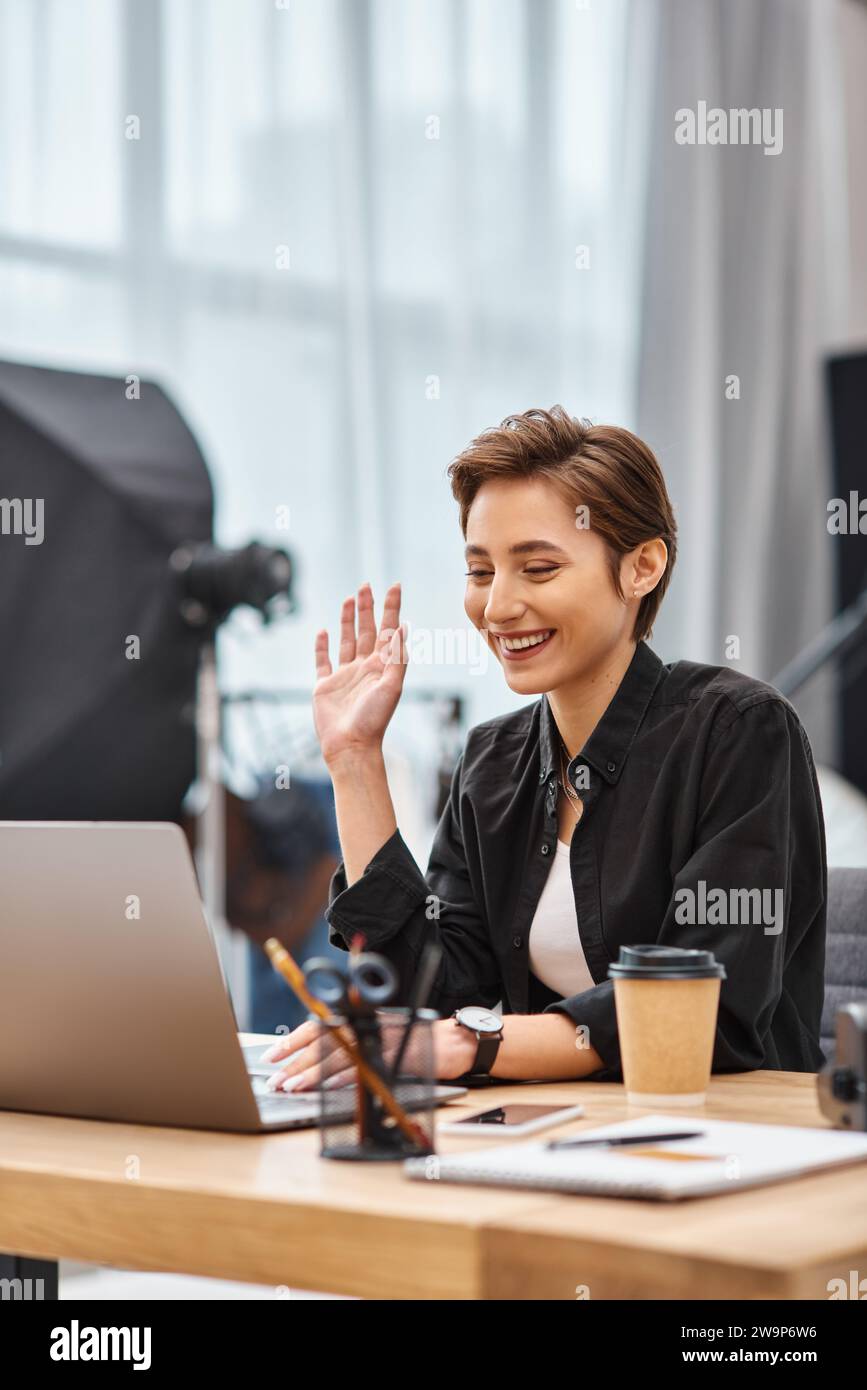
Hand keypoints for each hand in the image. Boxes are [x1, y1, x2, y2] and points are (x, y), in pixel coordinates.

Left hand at [262, 1013, 478, 1091]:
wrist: (453, 1042)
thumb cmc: (413, 1039)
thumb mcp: (379, 1031)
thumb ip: (352, 1038)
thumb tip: (314, 1053)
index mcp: (361, 1018)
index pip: (320, 1025)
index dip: (294, 1039)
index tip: (272, 1054)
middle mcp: (368, 1025)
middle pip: (325, 1042)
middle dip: (296, 1062)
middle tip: (275, 1079)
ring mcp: (383, 1041)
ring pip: (341, 1057)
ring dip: (314, 1074)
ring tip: (292, 1087)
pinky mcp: (397, 1058)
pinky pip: (367, 1068)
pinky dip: (346, 1079)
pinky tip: (327, 1088)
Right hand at [313, 583, 408, 767]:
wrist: (351, 746)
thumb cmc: (375, 719)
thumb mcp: (392, 686)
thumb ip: (397, 657)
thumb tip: (404, 627)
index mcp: (382, 666)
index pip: (389, 629)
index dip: (392, 607)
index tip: (395, 586)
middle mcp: (365, 667)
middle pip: (367, 630)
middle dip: (367, 608)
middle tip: (366, 585)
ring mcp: (345, 675)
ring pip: (347, 640)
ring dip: (347, 620)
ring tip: (348, 600)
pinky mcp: (325, 685)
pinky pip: (323, 660)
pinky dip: (322, 646)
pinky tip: (323, 631)